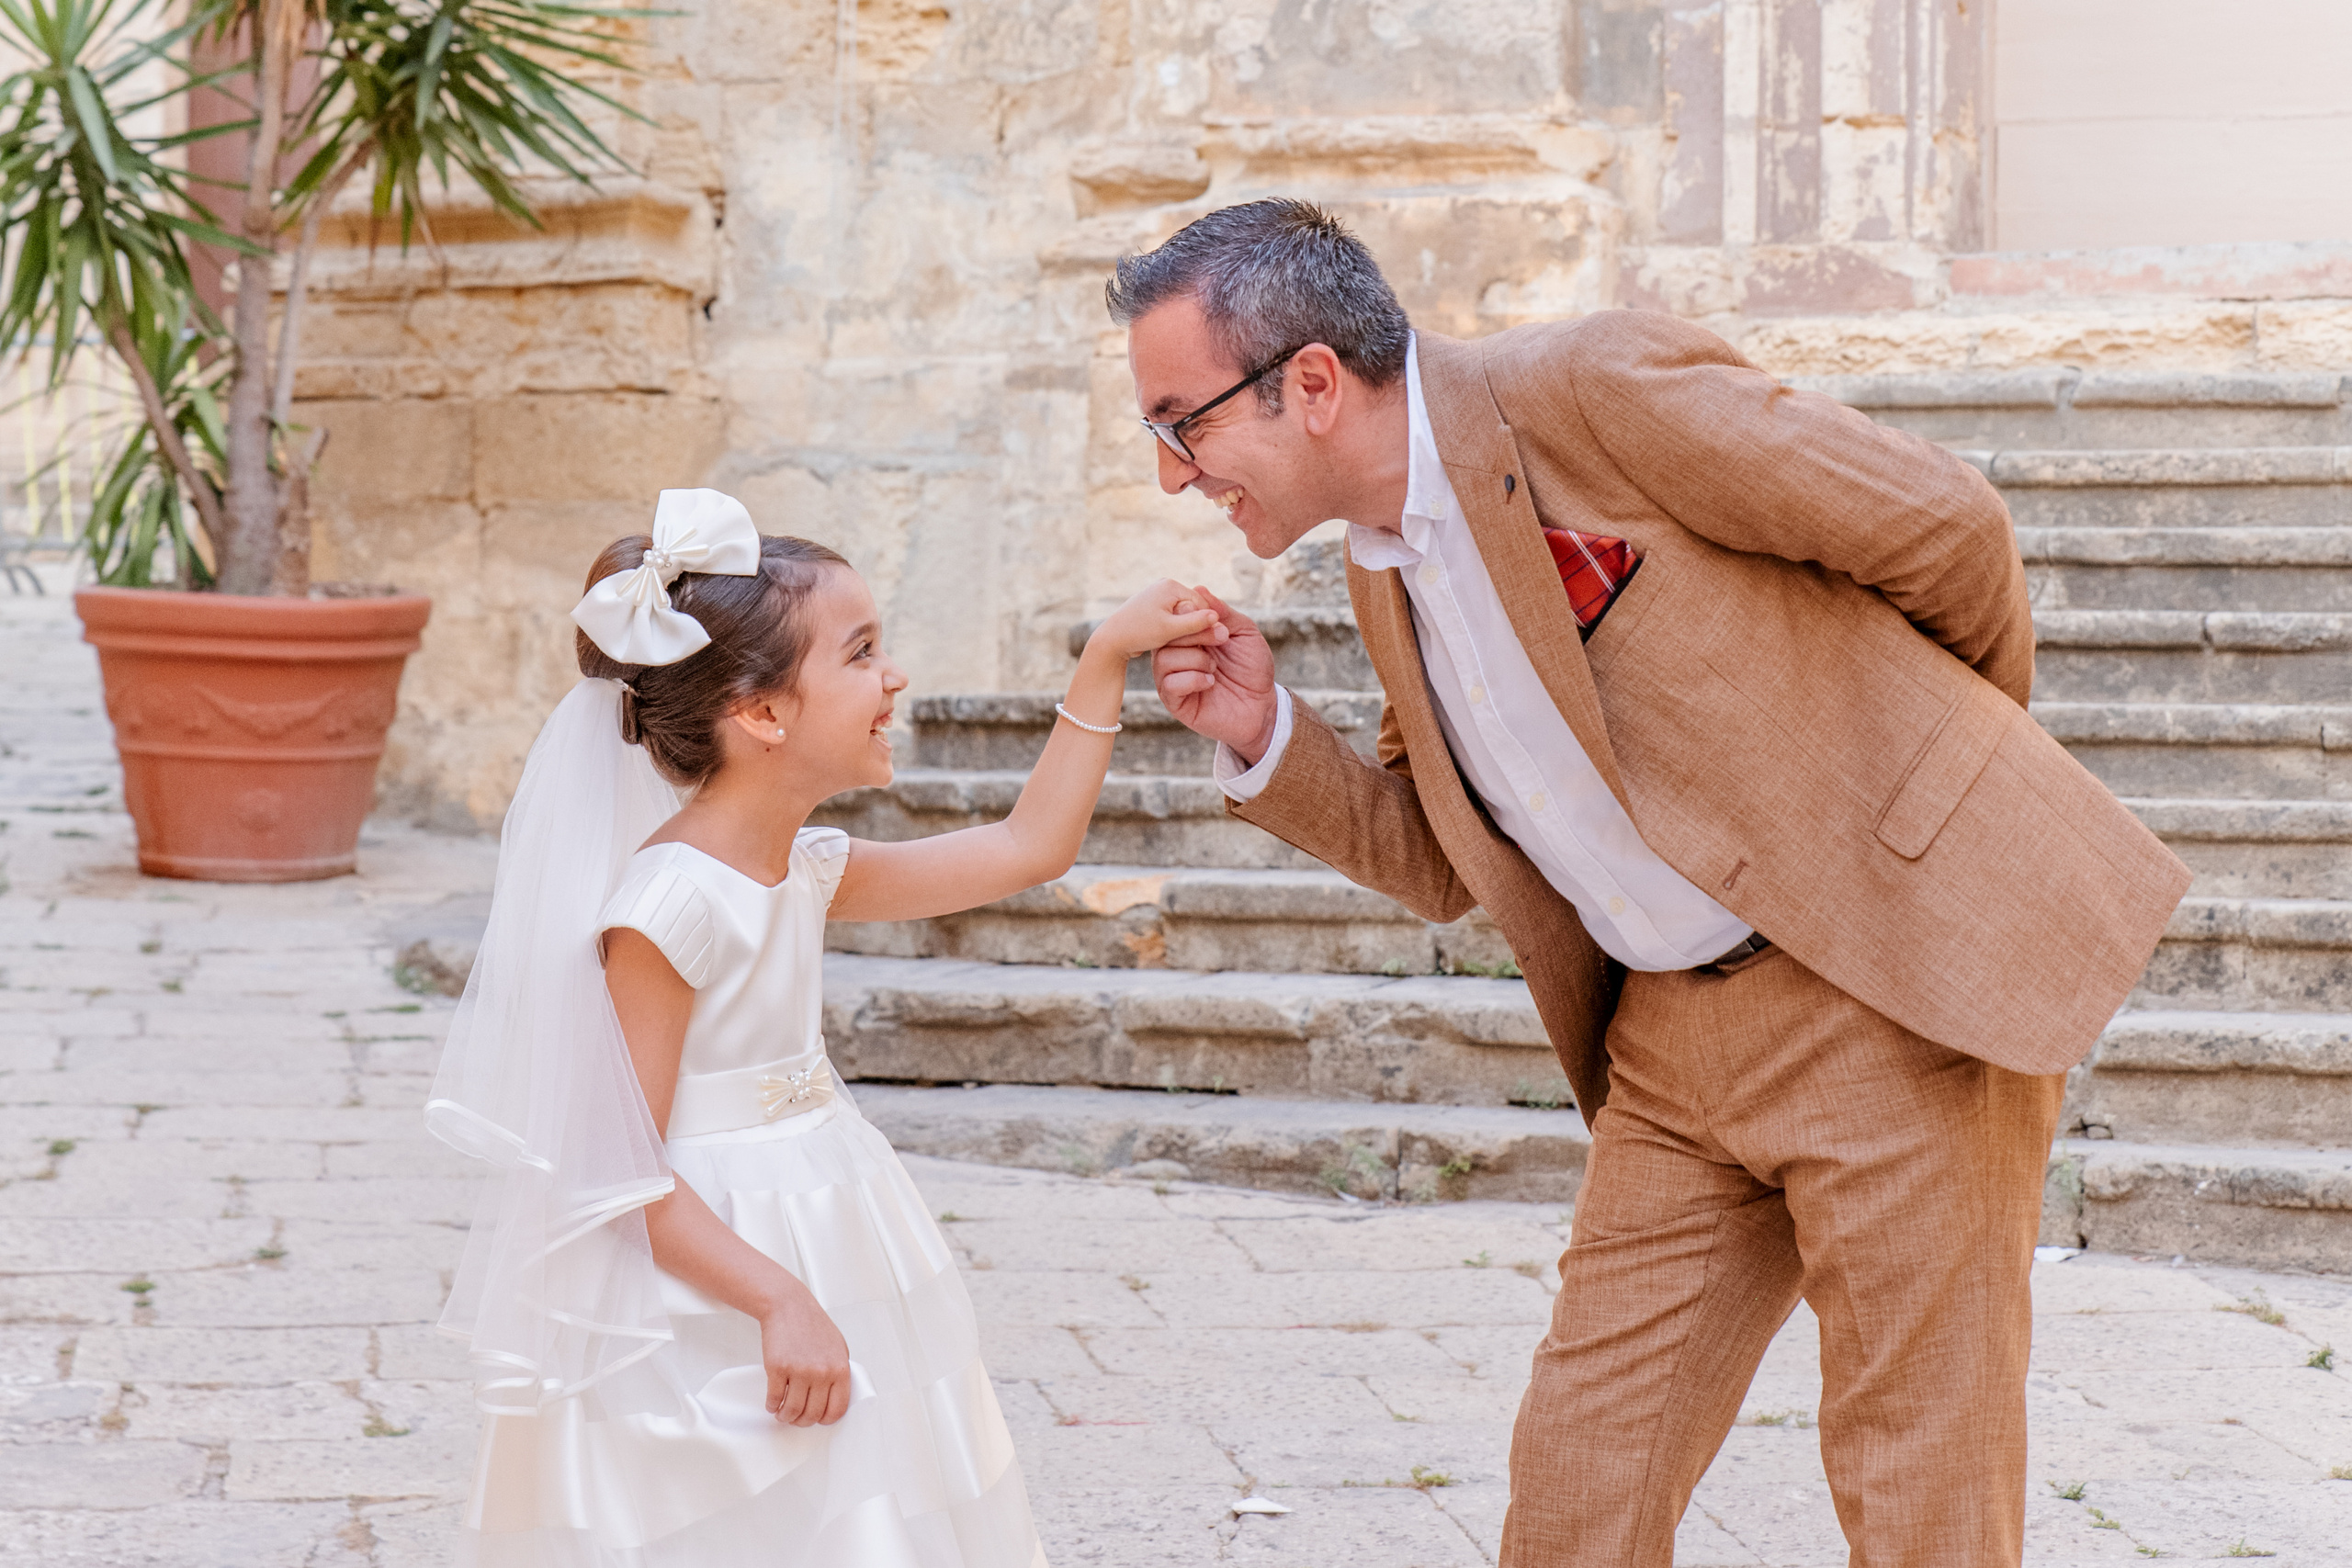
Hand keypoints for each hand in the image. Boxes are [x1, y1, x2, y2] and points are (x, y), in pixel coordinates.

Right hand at [758, 1284, 850, 1426]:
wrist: (789, 1306)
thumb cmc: (813, 1325)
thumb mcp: (837, 1347)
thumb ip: (838, 1372)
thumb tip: (833, 1398)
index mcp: (840, 1369)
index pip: (836, 1410)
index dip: (825, 1420)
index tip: (817, 1419)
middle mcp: (822, 1373)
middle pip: (812, 1414)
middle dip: (802, 1421)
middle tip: (796, 1417)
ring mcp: (800, 1371)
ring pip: (792, 1411)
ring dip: (785, 1417)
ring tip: (783, 1413)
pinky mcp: (778, 1369)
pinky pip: (775, 1399)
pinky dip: (772, 1406)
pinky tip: (773, 1403)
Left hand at [1086, 577, 1226, 661]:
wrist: (1111, 639)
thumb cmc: (1139, 633)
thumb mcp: (1170, 630)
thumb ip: (1195, 623)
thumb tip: (1216, 616)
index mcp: (1170, 585)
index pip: (1201, 603)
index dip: (1208, 622)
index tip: (1212, 641)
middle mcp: (1165, 585)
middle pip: (1193, 607)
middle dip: (1196, 625)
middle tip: (1199, 645)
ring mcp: (1159, 595)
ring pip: (1184, 613)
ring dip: (1186, 628)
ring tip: (1183, 644)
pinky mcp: (1154, 606)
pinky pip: (1173, 617)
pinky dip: (1175, 628)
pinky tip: (1173, 641)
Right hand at [1153, 585, 1278, 762]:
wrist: (1262, 707)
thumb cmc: (1252, 669)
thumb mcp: (1244, 632)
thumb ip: (1223, 611)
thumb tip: (1199, 588)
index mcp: (1189, 637)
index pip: (1174, 616)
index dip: (1190, 612)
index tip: (1215, 619)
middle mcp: (1176, 655)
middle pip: (1165, 635)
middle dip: (1195, 633)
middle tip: (1222, 638)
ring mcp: (1173, 678)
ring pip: (1165, 658)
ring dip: (1195, 659)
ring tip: (1215, 668)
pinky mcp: (1175, 702)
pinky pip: (1169, 684)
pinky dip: (1192, 679)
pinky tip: (1211, 683)